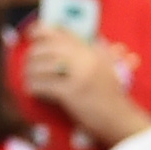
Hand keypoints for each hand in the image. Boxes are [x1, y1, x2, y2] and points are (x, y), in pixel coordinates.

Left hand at [22, 25, 138, 136]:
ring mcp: (79, 75)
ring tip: (29, 78)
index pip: (62, 32)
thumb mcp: (106, 66)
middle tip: (29, 63)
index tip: (31, 35)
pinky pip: (43, 85)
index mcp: (93, 50)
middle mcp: (86, 58)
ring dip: (31, 72)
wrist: (121, 119)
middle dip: (33, 54)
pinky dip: (34, 87)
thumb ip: (94, 50)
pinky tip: (33, 90)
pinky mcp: (71, 93)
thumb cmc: (111, 95)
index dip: (42, 30)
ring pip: (42, 65)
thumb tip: (70, 38)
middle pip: (48, 47)